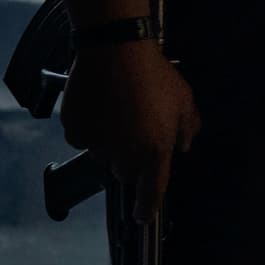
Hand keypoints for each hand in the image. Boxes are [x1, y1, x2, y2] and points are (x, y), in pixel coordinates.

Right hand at [65, 38, 199, 211]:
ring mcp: (97, 144)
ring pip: (102, 155)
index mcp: (155, 151)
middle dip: (130, 159)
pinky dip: (89, 128)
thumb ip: (189, 128)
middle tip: (134, 129)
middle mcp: (124, 155)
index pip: (151, 191)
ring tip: (116, 110)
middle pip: (125, 172)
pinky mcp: (75, 131)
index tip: (142, 217)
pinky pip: (82, 138)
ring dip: (109, 143)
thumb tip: (183, 145)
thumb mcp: (184, 99)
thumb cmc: (155, 73)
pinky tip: (97, 105)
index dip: (147, 208)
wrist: (115, 48)